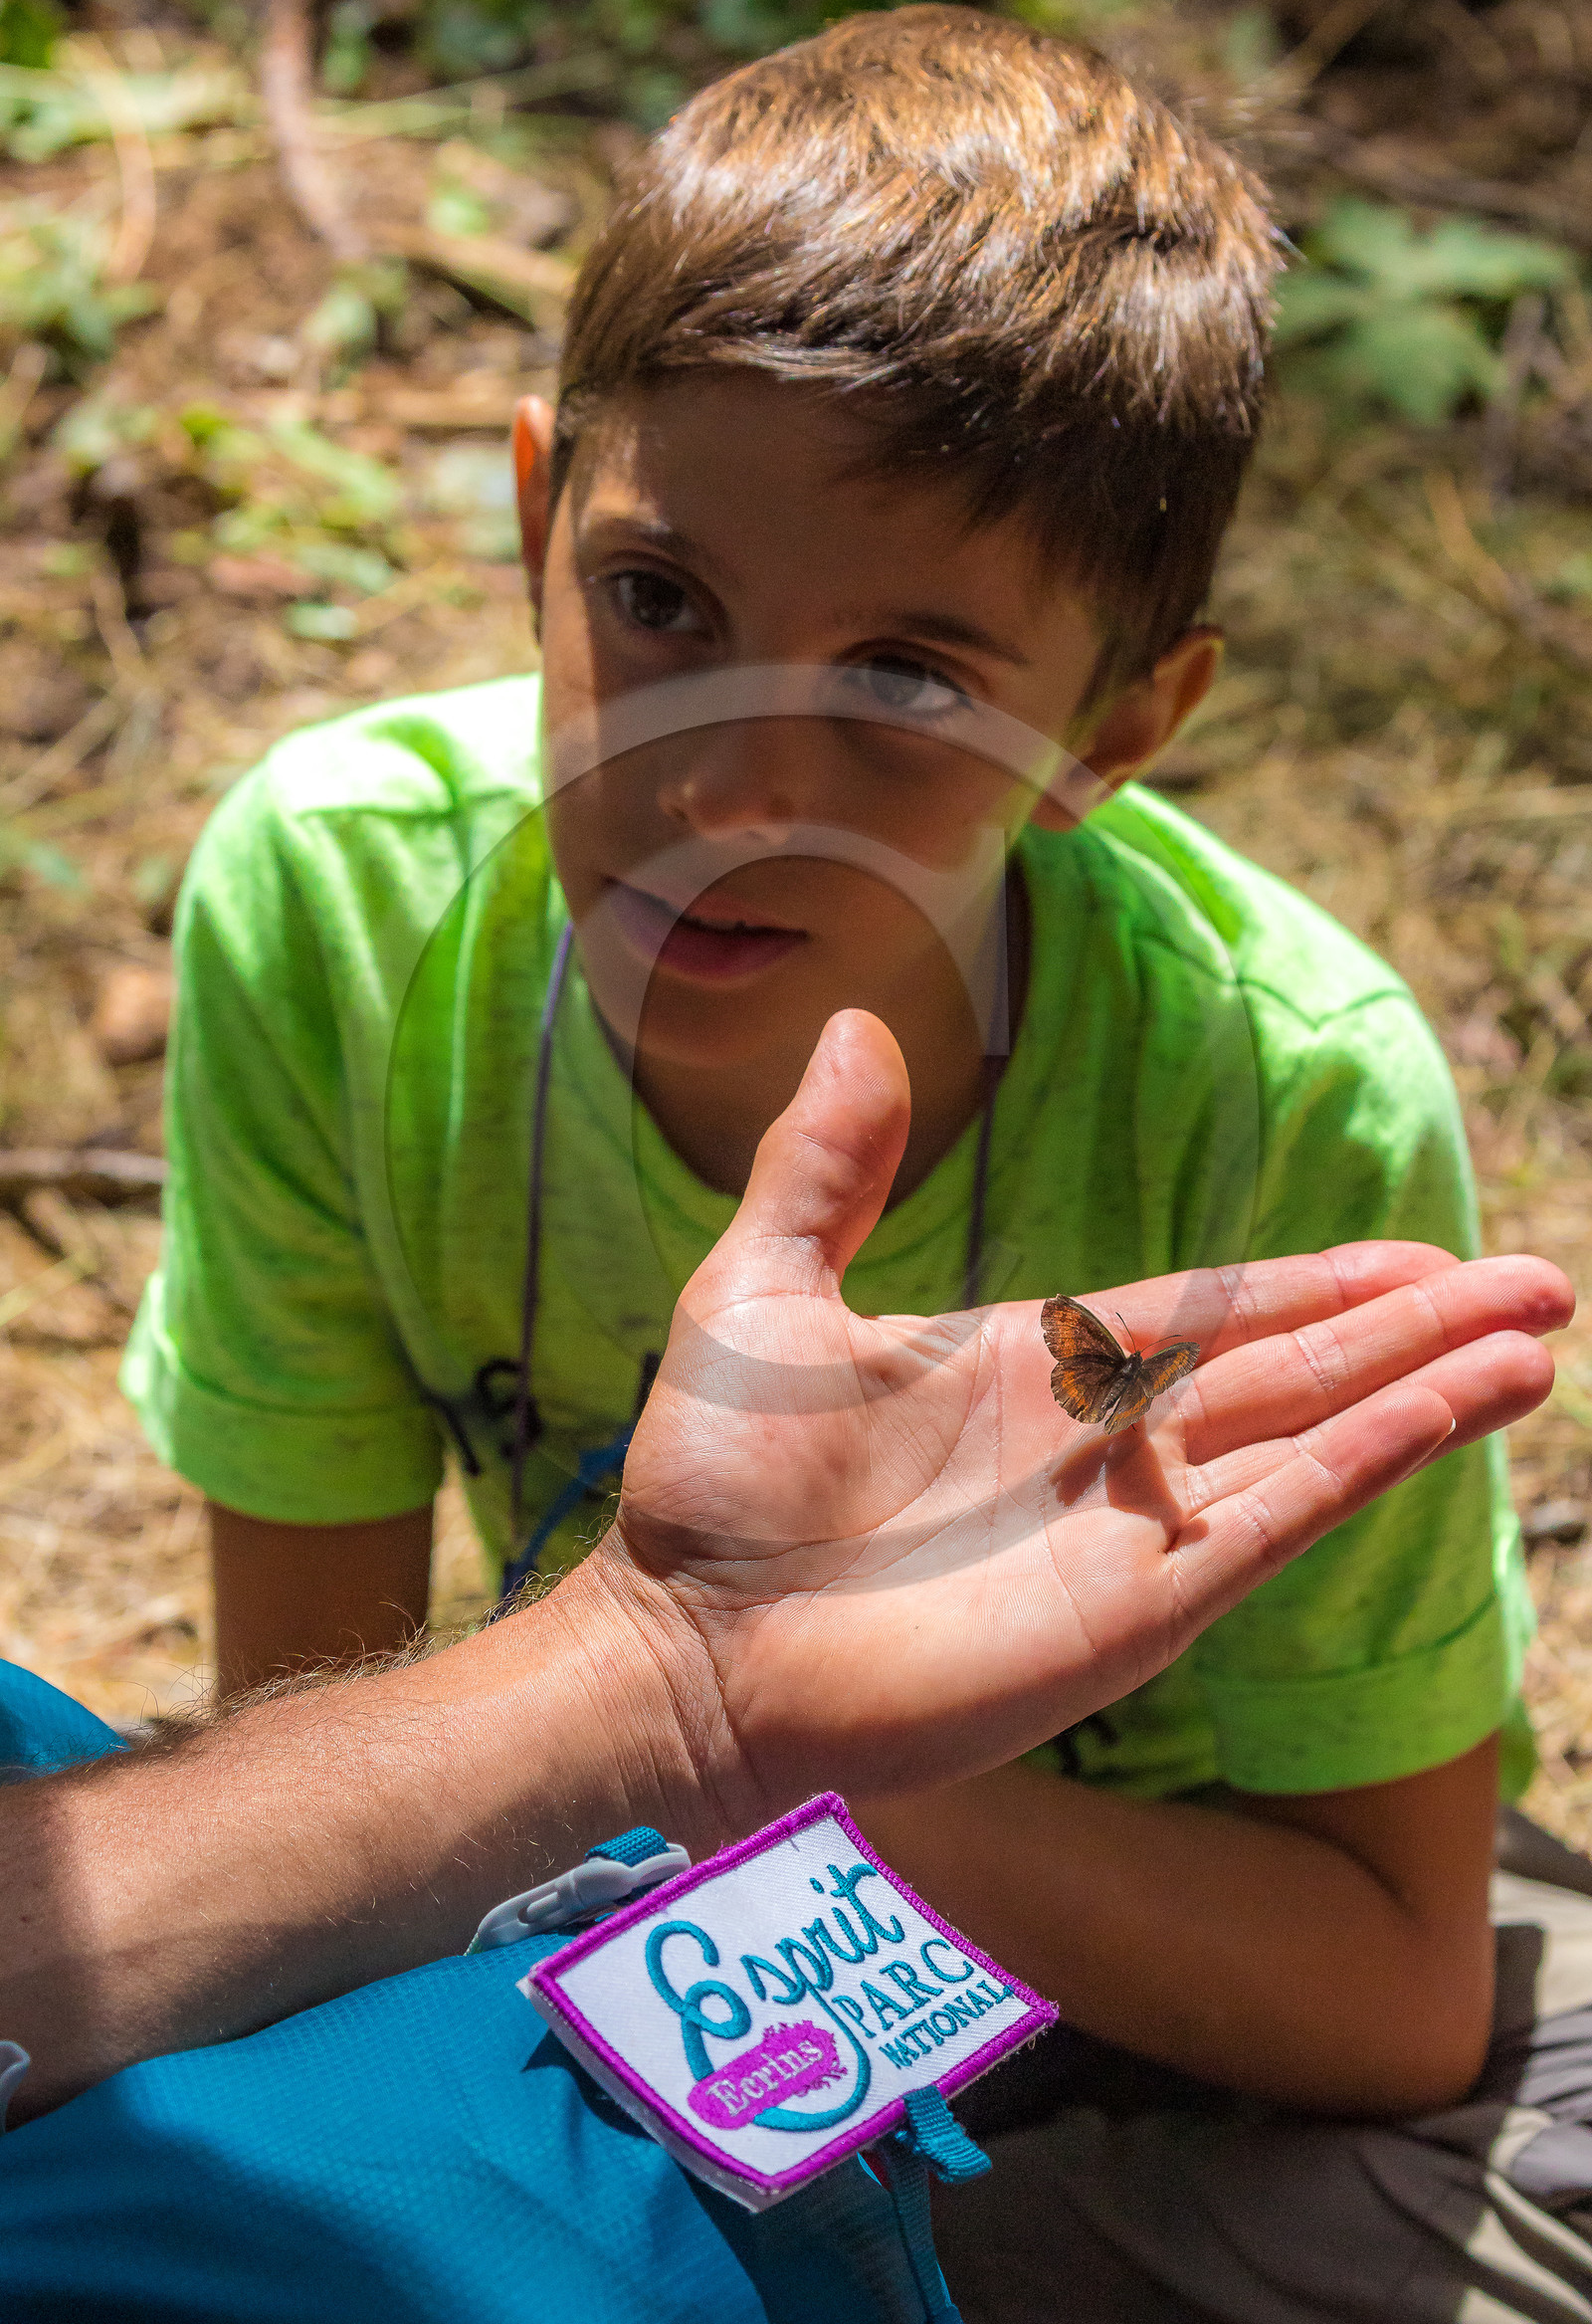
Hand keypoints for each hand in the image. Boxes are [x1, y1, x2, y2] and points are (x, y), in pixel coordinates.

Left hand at [605, 1010, 1569, 1824]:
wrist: (686, 1646)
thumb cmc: (712, 1484)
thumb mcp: (764, 1288)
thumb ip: (828, 1166)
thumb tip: (853, 1020)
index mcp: (1036, 1363)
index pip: (1215, 1312)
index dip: (1319, 1283)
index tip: (1418, 1258)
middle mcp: (1104, 1442)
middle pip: (1296, 1366)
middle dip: (1415, 1325)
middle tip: (1535, 1284)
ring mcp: (1131, 1528)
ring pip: (1314, 1436)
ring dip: (1425, 1388)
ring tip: (1533, 1340)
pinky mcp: (1137, 1606)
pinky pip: (1279, 1518)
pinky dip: (1369, 1462)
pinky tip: (1450, 1412)